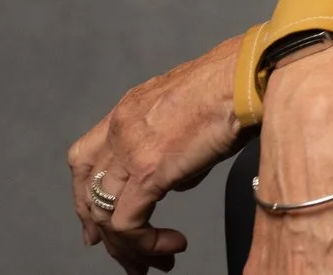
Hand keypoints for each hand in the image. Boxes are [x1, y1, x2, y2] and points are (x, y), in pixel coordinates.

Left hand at [68, 33, 248, 272]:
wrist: (249, 75)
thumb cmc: (235, 86)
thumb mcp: (191, 116)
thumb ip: (174, 150)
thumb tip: (176, 180)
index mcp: (128, 110)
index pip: (84, 160)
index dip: (83, 198)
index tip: (96, 228)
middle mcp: (121, 126)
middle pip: (86, 192)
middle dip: (103, 233)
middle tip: (126, 259)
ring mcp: (131, 147)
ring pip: (104, 214)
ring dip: (129, 246)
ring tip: (157, 262)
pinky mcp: (150, 169)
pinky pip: (128, 222)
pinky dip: (145, 243)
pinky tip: (172, 245)